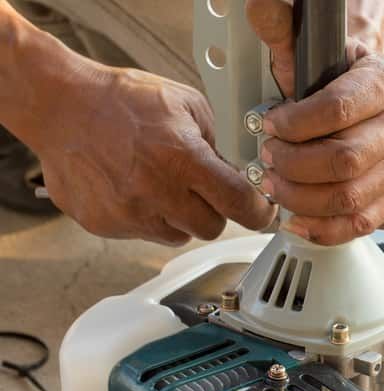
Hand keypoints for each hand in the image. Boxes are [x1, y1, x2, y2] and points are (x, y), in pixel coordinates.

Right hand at [31, 60, 274, 244]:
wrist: (58, 105)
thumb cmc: (119, 99)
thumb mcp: (185, 103)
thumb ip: (215, 140)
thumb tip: (234, 169)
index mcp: (183, 159)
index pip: (239, 204)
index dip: (258, 212)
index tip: (262, 212)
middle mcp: (157, 191)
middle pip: (211, 228)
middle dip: (214, 211)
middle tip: (201, 190)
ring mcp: (129, 212)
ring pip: (178, 235)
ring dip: (179, 216)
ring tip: (160, 184)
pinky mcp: (105, 224)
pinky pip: (142, 233)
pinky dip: (146, 217)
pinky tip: (134, 187)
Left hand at [247, 0, 383, 244]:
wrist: (371, 98)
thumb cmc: (338, 79)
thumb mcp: (312, 53)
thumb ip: (285, 35)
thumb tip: (261, 8)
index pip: (339, 110)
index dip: (294, 124)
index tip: (269, 125)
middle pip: (344, 161)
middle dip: (293, 165)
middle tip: (268, 158)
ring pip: (350, 197)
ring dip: (301, 197)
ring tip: (276, 184)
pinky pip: (361, 223)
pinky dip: (322, 228)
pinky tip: (296, 217)